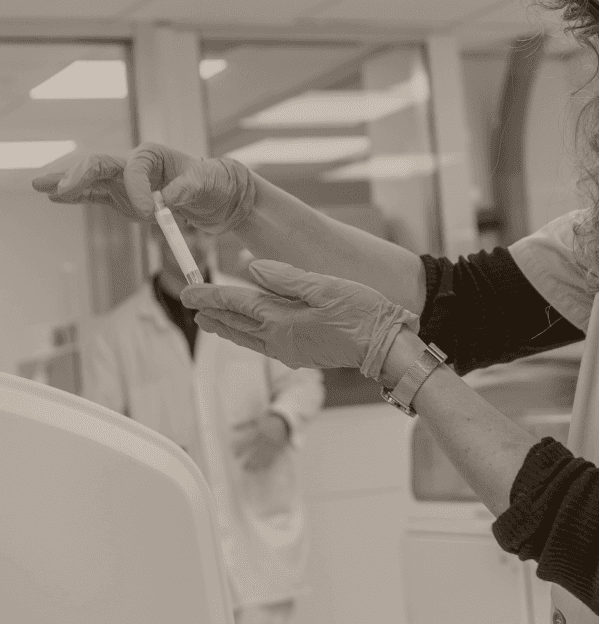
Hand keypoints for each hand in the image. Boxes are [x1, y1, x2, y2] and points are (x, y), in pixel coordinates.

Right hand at [31, 142, 256, 231]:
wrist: (215, 196)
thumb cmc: (212, 183)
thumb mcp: (207, 182)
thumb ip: (188, 187)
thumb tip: (167, 198)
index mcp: (152, 154)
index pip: (134, 168)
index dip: (137, 190)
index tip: (151, 213)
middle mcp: (133, 164)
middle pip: (99, 165)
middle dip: (79, 175)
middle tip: (62, 188)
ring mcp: (123, 181)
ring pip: (90, 179)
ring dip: (67, 183)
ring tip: (41, 186)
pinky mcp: (121, 198)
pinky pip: (95, 196)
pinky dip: (76, 197)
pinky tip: (55, 197)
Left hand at [181, 260, 419, 378]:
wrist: (384, 346)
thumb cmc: (361, 313)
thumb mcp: (323, 286)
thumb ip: (285, 278)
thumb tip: (251, 268)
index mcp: (282, 319)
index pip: (237, 303)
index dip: (211, 294)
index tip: (189, 290)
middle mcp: (280, 338)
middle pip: (237, 323)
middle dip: (213, 312)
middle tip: (191, 304)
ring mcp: (290, 350)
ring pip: (248, 337)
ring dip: (227, 327)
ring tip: (210, 321)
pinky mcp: (302, 355)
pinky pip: (263, 344)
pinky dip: (247, 335)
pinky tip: (249, 332)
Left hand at [232, 412, 289, 470]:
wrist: (284, 423)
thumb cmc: (267, 421)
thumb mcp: (255, 420)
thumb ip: (243, 424)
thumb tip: (230, 427)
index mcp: (259, 432)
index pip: (248, 442)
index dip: (240, 448)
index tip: (234, 454)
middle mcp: (265, 441)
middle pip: (255, 452)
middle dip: (248, 459)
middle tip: (241, 465)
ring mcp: (271, 446)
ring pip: (263, 458)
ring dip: (254, 465)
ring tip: (246, 469)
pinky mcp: (276, 450)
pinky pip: (271, 459)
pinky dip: (265, 465)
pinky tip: (258, 470)